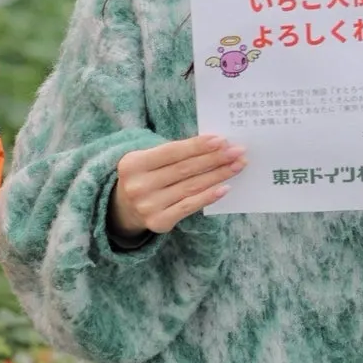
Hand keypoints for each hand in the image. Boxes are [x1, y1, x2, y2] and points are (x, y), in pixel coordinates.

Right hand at [109, 135, 243, 239]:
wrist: (124, 208)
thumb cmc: (145, 176)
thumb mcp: (148, 160)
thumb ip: (174, 153)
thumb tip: (215, 146)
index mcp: (133, 164)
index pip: (172, 152)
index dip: (198, 146)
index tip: (222, 140)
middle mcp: (138, 186)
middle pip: (185, 169)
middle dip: (215, 158)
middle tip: (237, 151)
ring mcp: (148, 206)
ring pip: (191, 187)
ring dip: (218, 175)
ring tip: (236, 166)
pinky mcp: (159, 222)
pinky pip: (189, 206)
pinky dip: (209, 196)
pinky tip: (225, 187)